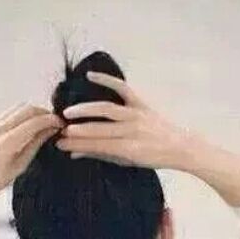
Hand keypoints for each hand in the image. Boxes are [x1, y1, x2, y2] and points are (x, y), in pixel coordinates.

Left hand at [0, 103, 62, 206]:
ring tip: (43, 124)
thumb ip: (34, 146)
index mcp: (7, 141)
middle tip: (55, 123)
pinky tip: (28, 126)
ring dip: (33, 112)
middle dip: (44, 113)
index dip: (51, 120)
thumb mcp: (19, 166)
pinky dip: (22, 115)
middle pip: (27, 109)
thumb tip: (49, 132)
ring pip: (18, 108)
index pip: (35, 121)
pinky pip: (9, 113)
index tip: (61, 124)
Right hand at [56, 72, 191, 168]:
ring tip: (67, 112)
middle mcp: (133, 130)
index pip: (98, 146)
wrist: (180, 147)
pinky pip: (123, 89)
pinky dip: (107, 80)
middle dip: (77, 131)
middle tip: (59, 131)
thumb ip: (102, 155)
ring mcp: (138, 114)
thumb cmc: (153, 158)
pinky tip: (90, 75)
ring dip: (86, 110)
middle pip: (100, 130)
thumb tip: (75, 154)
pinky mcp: (142, 103)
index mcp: (130, 149)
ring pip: (108, 109)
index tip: (59, 143)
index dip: (77, 145)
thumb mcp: (127, 162)